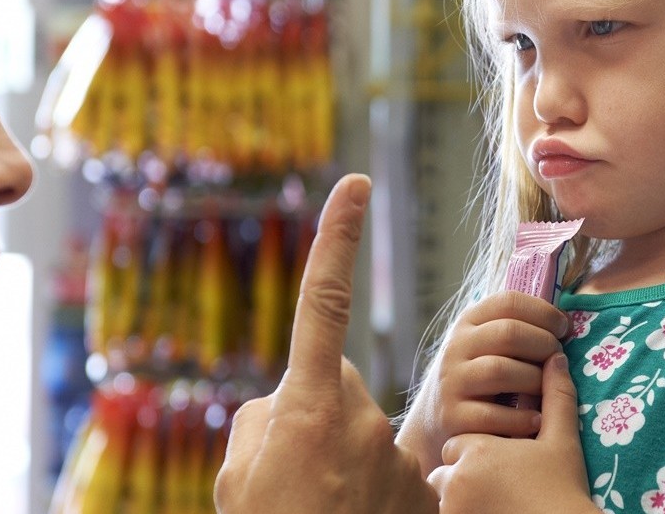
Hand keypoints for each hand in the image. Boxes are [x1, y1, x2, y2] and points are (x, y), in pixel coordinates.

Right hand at [214, 175, 435, 513]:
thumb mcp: (241, 471)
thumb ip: (266, 418)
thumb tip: (291, 401)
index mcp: (304, 403)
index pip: (322, 303)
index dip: (337, 240)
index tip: (354, 183)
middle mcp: (358, 416)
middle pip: (337, 389)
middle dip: (320, 418)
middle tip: (299, 475)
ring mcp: (395, 454)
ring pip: (365, 437)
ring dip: (347, 466)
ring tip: (326, 508)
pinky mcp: (423, 487)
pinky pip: (395, 474)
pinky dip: (377, 495)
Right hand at [397, 290, 569, 473]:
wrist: (437, 419)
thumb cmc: (481, 377)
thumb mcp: (489, 344)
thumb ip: (519, 329)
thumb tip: (566, 322)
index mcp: (469, 322)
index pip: (509, 302)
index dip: (544, 312)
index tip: (563, 329)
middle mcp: (456, 347)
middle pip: (509, 333)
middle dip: (544, 344)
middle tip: (558, 359)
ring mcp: (451, 382)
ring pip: (500, 370)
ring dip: (535, 380)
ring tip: (547, 390)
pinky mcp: (452, 417)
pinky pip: (493, 415)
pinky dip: (522, 418)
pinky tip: (536, 420)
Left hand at [429, 354, 594, 513]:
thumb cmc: (563, 489)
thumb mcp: (562, 441)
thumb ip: (556, 396)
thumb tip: (555, 358)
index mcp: (478, 449)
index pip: (459, 443)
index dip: (479, 451)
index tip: (501, 459)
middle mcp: (456, 479)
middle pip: (445, 471)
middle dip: (464, 475)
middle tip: (495, 483)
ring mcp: (452, 508)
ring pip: (441, 497)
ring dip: (459, 497)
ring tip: (492, 499)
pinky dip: (461, 512)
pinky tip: (491, 510)